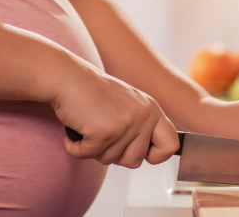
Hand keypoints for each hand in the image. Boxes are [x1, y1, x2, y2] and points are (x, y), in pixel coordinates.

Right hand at [50, 63, 178, 167]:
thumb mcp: (129, 105)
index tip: (141, 153)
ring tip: (89, 125)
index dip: (156, 156)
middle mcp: (144, 116)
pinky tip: (76, 128)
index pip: (171, 145)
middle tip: (101, 133)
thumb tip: (151, 155)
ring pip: (110, 160)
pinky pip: (87, 155)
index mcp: (153, 109)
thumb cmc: (92, 92)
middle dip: (114, 154)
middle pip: (134, 161)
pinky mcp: (104, 132)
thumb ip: (143, 126)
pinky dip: (76, 146)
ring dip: (93, 148)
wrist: (67, 77)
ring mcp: (126, 124)